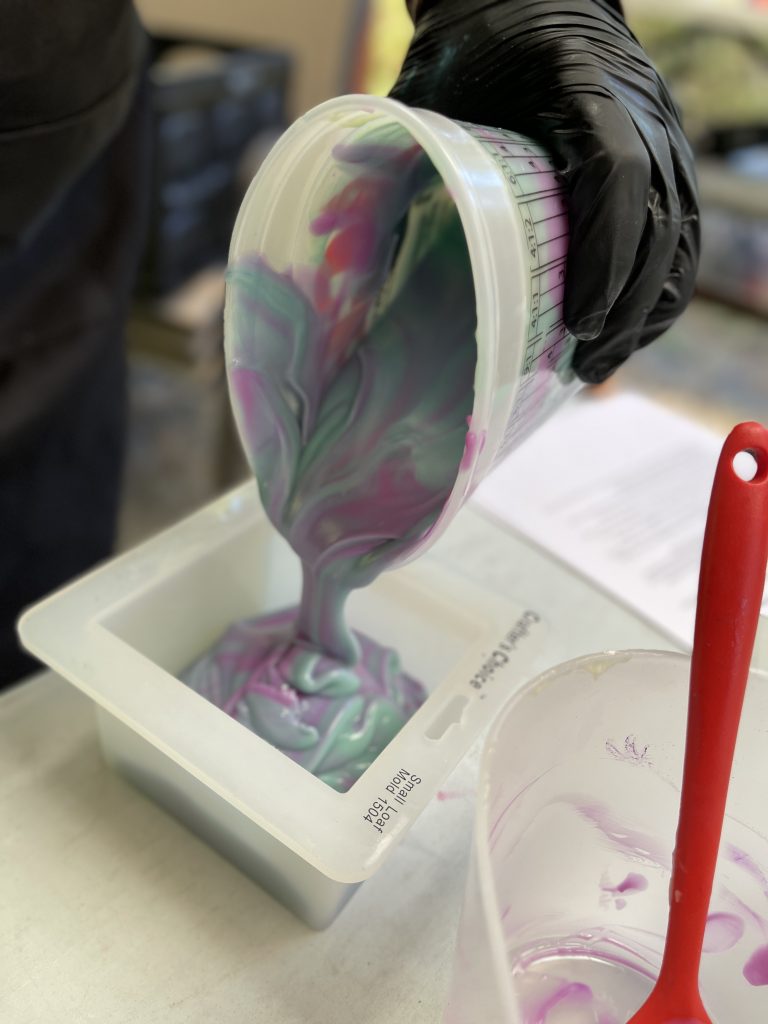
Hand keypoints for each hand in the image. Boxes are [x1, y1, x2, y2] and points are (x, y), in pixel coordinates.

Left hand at [391, 0, 699, 382]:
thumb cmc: (475, 44)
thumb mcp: (433, 85)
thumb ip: (405, 148)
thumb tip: (345, 233)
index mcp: (584, 86)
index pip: (619, 174)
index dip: (606, 255)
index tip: (579, 321)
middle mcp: (642, 111)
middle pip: (663, 221)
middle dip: (627, 307)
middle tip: (585, 366)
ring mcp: (663, 135)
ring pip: (680, 235)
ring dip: (646, 309)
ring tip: (601, 364)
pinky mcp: (666, 158)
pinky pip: (682, 232)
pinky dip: (658, 287)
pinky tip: (624, 328)